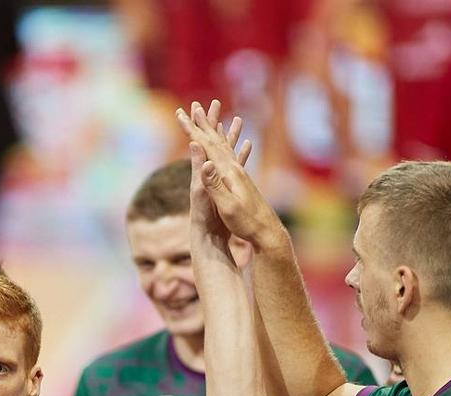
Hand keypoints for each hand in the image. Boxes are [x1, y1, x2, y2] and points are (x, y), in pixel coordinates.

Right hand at [176, 101, 286, 253]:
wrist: (267, 233)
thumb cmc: (246, 223)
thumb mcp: (227, 205)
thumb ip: (215, 184)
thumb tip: (205, 162)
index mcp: (229, 172)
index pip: (207, 145)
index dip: (194, 130)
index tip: (183, 115)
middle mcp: (235, 169)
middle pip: (216, 141)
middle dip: (204, 124)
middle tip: (196, 107)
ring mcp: (241, 175)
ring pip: (227, 148)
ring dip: (218, 133)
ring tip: (217, 119)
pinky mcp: (245, 183)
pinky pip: (237, 160)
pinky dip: (235, 149)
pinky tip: (244, 143)